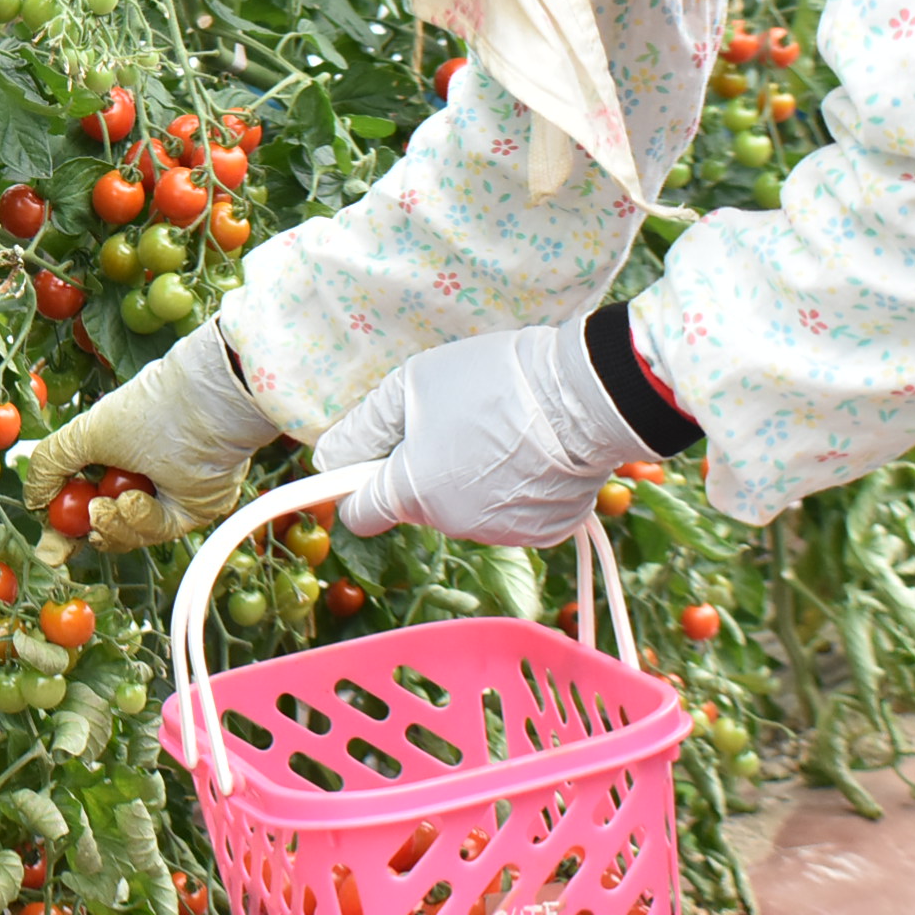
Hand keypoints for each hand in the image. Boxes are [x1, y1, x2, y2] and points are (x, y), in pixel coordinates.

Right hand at [23, 320, 283, 552]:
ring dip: (111, 525)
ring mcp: (166, 496)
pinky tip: (136, 499)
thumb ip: (52, 463)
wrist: (202, 409)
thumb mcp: (85, 434)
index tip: (49, 546)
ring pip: (130, 534)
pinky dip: (141, 519)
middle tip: (64, 543)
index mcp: (116, 456)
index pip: (85, 499)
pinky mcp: (189, 511)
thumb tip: (34, 501)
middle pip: (107, 525)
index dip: (65, 527)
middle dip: (85, 534)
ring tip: (105, 506)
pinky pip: (157, 530)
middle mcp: (141, 477)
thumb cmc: (146, 411)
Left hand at [314, 324, 652, 545]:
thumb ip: (363, 427)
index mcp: (412, 493)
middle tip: (452, 420)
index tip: (369, 460)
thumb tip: (328, 457)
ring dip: (468, 477)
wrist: (586, 396)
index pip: (360, 514)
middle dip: (423, 468)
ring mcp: (500, 534)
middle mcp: (452, 525)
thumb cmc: (494, 381)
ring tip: (500, 429)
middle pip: (416, 503)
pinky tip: (530, 450)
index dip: (357, 484)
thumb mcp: (412, 385)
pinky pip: (508, 511)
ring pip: (463, 507)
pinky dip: (512, 487)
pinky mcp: (542, 532)